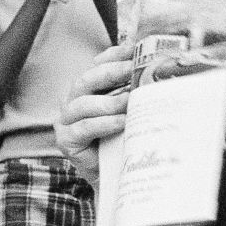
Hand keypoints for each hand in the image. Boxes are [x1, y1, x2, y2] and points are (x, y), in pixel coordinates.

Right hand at [58, 43, 134, 180]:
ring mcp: (65, 120)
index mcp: (87, 88)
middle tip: (134, 70)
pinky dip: (104, 123)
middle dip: (112, 72)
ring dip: (110, 101)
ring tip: (131, 101)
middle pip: (87, 79)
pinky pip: (84, 128)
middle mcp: (73, 100)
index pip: (98, 63)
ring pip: (84, 103)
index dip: (115, 54)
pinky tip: (122, 122)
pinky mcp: (66, 140)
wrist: (114, 178)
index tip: (136, 48)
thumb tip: (159, 70)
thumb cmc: (122, 140)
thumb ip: (135, 91)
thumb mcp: (130, 111)